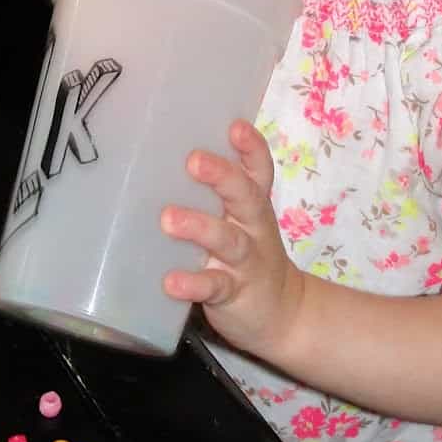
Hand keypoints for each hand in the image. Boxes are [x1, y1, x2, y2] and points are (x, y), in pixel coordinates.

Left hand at [160, 119, 301, 356]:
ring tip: (169, 220)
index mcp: (252, 206)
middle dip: (222, 176)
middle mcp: (253, 228)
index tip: (235, 126)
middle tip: (193, 160)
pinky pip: (214, 287)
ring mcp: (245, 262)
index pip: (257, 171)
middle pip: (245, 196)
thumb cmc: (247, 255)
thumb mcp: (240, 222)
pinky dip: (193, 284)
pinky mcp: (233, 294)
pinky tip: (171, 282)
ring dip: (200, 227)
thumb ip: (215, 195)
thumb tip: (157, 158)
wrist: (284, 315)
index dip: (250, 148)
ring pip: (228, 240)